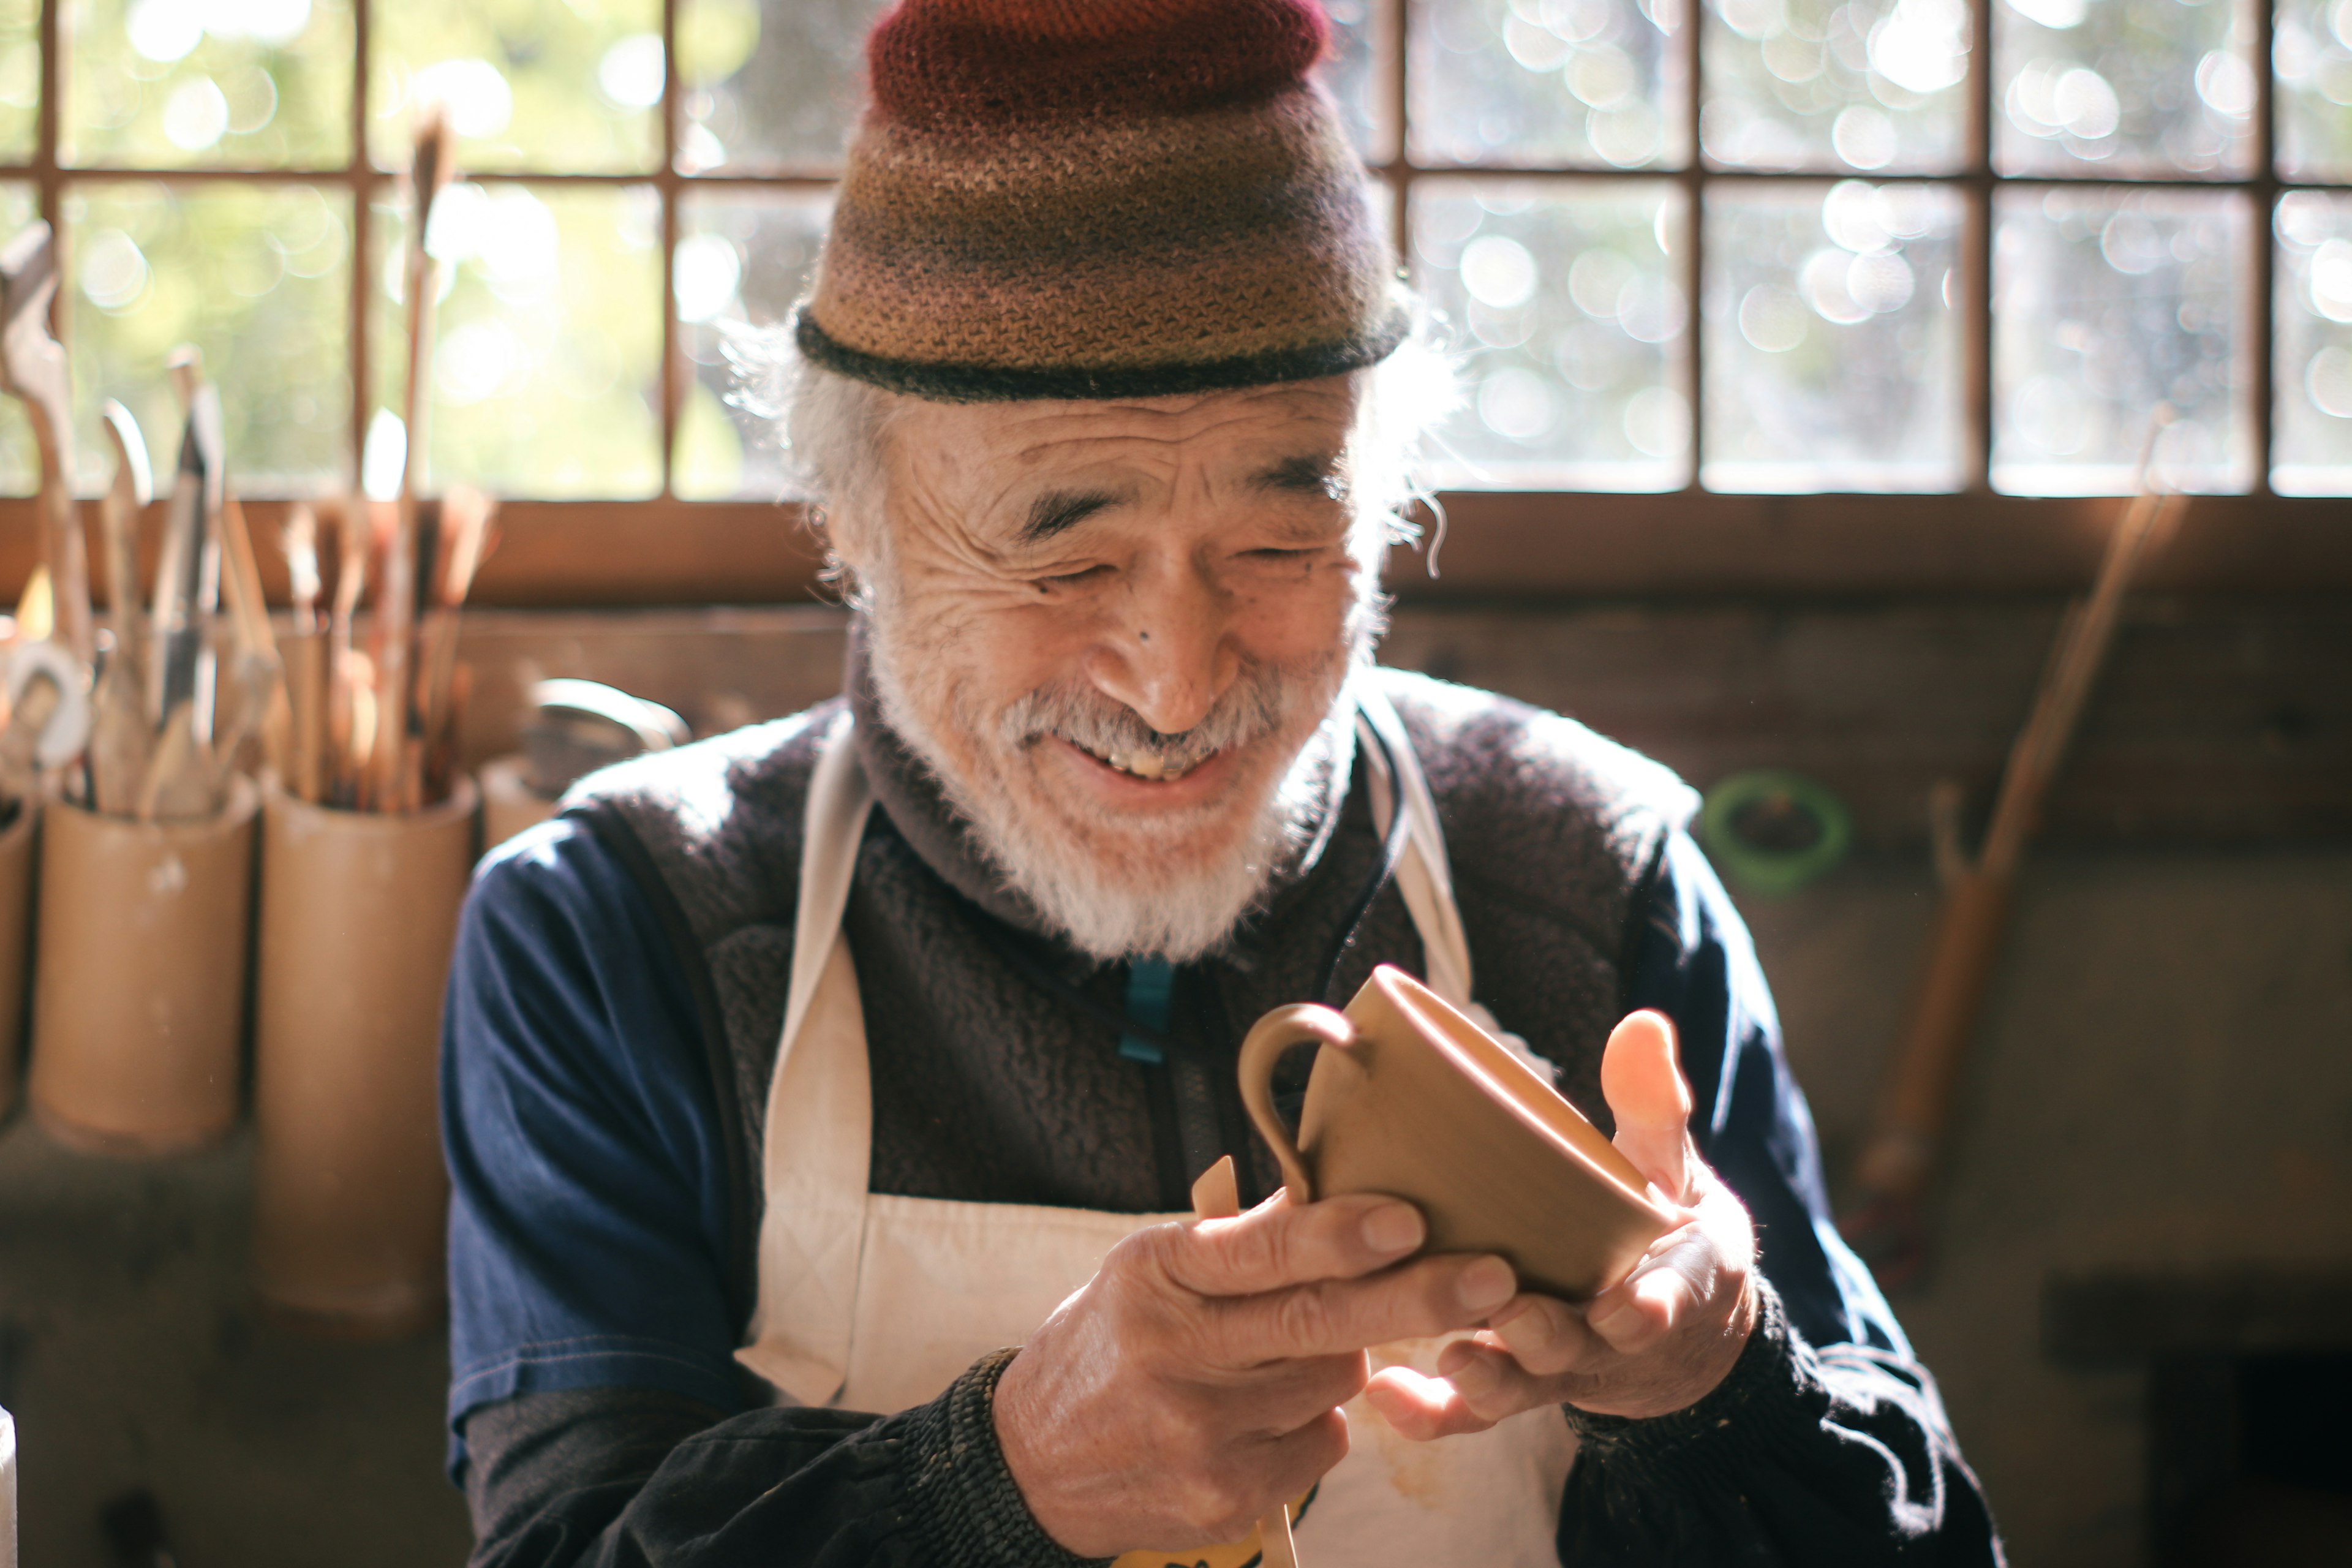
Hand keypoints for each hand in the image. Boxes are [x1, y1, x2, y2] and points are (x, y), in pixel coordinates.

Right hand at [992, 1189, 1518, 1556]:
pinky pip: (1322, 1442)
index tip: (1408, 1217)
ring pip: (1334, 1381)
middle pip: (1318, 1324)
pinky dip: (1314, 1418)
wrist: (1034, 1461)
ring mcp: (1203, 1437)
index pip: (1257, 1254)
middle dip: (1416, 1297)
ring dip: (1343, 1353)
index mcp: (1157, 1276)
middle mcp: (1177, 1357)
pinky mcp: (1227, 1497)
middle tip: (1494, 1275)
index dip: (1337, 1235)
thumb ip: (1239, 1239)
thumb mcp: (1151, 1267)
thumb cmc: (1113, 1340)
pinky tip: (1264, 1409)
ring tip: (1286, 1346)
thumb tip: (1341, 1184)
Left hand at [1363, 1009, 1758, 1433]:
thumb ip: (1655, 1104)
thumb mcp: (1674, 1165)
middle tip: (1511, 1313)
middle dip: (1546, 1335)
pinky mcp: (1515, 1382)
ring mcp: (1557, 1366)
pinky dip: (1432, 1412)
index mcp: (1663, 1282)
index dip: (1651, 1308)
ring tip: (1448, 1358)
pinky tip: (1385, 1394)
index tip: (1629, 1307)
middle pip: (1579, 1349)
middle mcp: (1607, 1337)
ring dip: (1487, 1377)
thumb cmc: (1662, 1223)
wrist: (1667, 1315)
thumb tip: (1643, 1025)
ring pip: (1522, 1384)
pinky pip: (1472, 1412)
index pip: (1668, 1300)